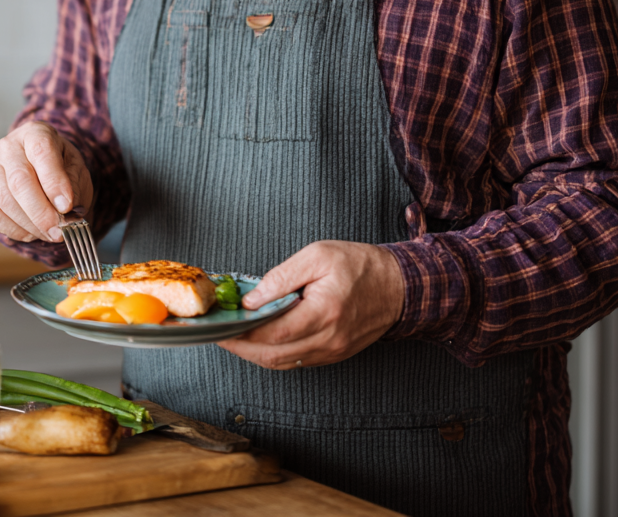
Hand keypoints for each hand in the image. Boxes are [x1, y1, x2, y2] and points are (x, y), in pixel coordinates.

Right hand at [0, 122, 92, 242]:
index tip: (66, 206)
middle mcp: (8, 146)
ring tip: (50, 233)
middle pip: (20, 180)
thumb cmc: (60, 166)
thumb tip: (67, 210)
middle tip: (59, 230)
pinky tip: (31, 232)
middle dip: (41, 211)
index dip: (54, 181)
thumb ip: (74, 185)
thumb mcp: (76, 169)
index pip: (42, 151)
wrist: (39, 167)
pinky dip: (12, 229)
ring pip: (5, 200)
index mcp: (35, 133)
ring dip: (30, 224)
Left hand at [217, 241, 404, 369]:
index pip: (274, 333)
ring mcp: (332, 351)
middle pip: (274, 355)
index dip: (242, 332)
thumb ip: (281, 277)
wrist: (398, 286)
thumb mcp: (318, 256)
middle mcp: (328, 340)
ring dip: (254, 353)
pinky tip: (259, 340)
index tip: (222, 324)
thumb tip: (252, 299)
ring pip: (283, 363)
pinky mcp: (333, 354)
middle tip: (219, 334)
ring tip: (233, 336)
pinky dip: (273, 353)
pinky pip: (296, 361)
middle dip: (241, 347)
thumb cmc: (360, 266)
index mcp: (324, 313)